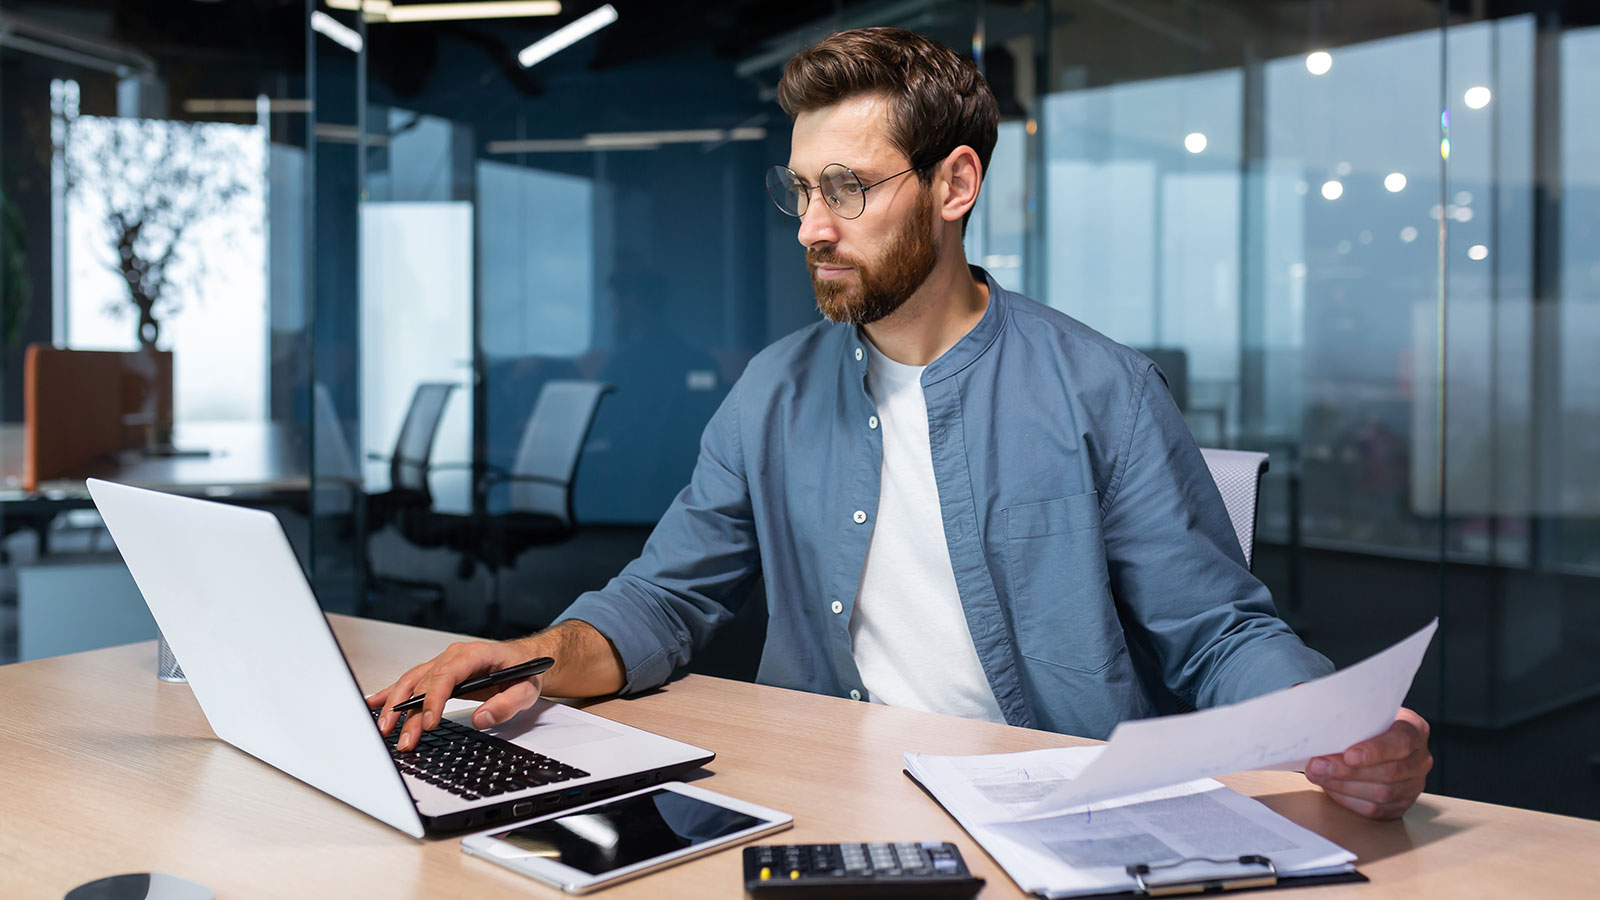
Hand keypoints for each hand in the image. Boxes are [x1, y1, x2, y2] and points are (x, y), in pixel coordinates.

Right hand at [366, 638, 543, 751]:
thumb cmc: (526, 672)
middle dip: (410, 712)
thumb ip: (507, 704)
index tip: (428, 723)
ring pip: (412, 682)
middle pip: (424, 682)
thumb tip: (482, 719)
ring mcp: (444, 663)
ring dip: (396, 706)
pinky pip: (411, 681)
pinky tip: (374, 703)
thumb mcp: (527, 690)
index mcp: (475, 654)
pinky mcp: (438, 672)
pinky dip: (391, 692)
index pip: (447, 675)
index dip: (434, 699)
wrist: (526, 659)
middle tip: (404, 739)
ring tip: (385, 729)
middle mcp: (454, 656)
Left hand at [1305, 707, 1431, 819]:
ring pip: (1382, 794)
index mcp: (1415, 729)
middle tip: (1317, 766)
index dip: (1376, 750)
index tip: (1348, 755)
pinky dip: (1349, 800)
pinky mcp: (1402, 804)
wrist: (1370, 739)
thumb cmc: (1363, 722)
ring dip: (1344, 786)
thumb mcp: (1361, 711)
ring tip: (1318, 776)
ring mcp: (1414, 784)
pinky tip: (1330, 787)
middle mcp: (1420, 758)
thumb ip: (1347, 715)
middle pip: (1389, 772)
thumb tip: (1316, 720)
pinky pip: (1376, 809)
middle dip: (1348, 771)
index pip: (1401, 741)